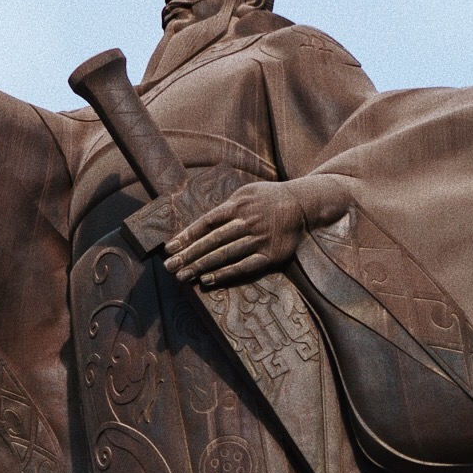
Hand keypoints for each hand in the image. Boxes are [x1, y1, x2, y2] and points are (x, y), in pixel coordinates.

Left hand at [169, 176, 354, 287]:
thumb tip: (200, 224)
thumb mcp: (247, 192)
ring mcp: (258, 240)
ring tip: (183, 276)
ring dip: (201, 266)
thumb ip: (225, 206)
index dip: (186, 236)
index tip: (169, 248)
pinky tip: (208, 280)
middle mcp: (246, 222)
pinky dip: (225, 274)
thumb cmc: (269, 198)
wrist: (303, 204)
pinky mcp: (270, 255)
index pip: (206, 222)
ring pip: (224, 255)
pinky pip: (244, 267)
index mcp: (237, 205)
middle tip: (170, 267)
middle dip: (188, 254)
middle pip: (211, 240)